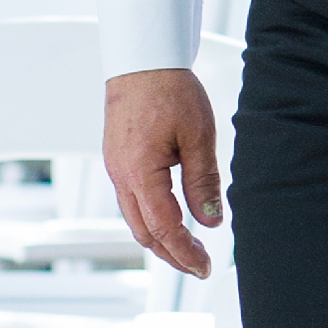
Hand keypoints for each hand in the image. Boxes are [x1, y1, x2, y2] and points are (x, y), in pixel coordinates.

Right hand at [103, 69, 225, 277]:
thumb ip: (203, 182)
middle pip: (144, 232)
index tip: (204, 266)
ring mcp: (116, 168)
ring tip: (188, 247)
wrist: (142, 61)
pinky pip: (132, 201)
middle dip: (171, 254)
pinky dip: (151, 218)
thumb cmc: (169, 90)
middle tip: (199, 265)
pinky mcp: (118, 160)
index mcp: (140, 173)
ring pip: (135, 219)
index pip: (163, 228)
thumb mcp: (198, 137)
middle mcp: (121, 176)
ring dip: (160, 238)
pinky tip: (171, 218)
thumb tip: (211, 220)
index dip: (184, 252)